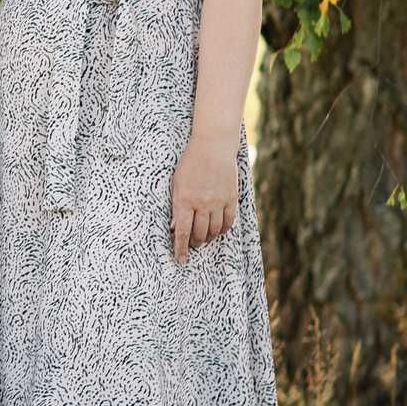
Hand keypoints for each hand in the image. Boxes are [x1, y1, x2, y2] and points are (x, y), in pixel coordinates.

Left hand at [169, 135, 240, 261]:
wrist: (213, 146)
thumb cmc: (191, 163)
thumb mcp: (177, 183)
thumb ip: (176, 206)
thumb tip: (174, 228)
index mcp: (186, 200)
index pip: (183, 232)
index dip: (181, 248)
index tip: (180, 259)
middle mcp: (203, 204)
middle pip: (199, 234)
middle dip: (194, 243)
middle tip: (191, 244)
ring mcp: (219, 202)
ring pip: (214, 230)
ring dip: (207, 238)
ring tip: (202, 238)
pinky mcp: (231, 198)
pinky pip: (228, 222)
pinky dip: (222, 230)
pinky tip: (217, 230)